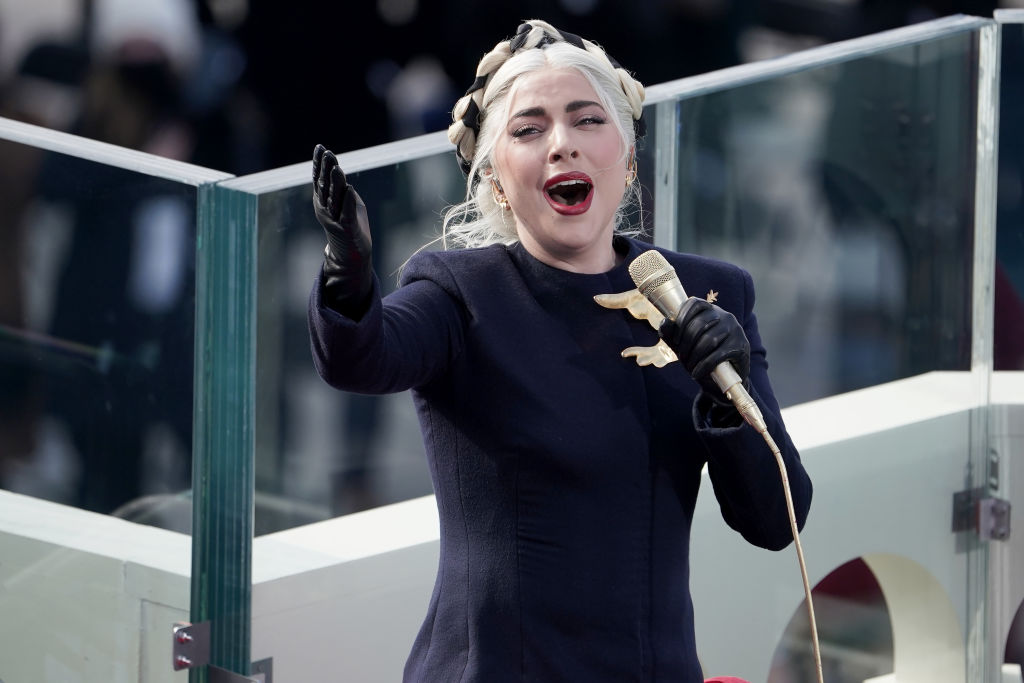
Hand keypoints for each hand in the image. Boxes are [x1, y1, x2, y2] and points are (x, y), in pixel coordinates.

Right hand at [313, 144, 372, 316]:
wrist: (352, 254)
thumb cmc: (349, 225)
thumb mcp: (344, 202)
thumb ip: (341, 187)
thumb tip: (335, 168)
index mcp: (323, 201)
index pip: (319, 178)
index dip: (318, 163)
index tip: (319, 147)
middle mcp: (325, 209)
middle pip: (324, 185)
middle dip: (325, 169)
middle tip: (327, 153)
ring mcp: (335, 219)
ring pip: (334, 198)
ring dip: (335, 183)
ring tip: (337, 168)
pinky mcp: (347, 229)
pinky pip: (347, 213)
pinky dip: (349, 201)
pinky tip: (351, 189)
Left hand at [659, 297, 749, 399]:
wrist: (723, 379)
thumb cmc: (701, 357)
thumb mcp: (682, 345)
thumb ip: (671, 334)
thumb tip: (665, 321)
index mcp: (710, 310)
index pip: (694, 303)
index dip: (682, 319)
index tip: (676, 339)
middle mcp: (725, 316)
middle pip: (700, 324)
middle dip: (686, 344)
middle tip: (682, 358)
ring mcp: (735, 330)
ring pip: (709, 340)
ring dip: (694, 356)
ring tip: (689, 367)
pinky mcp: (741, 346)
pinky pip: (718, 355)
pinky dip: (704, 366)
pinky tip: (697, 373)